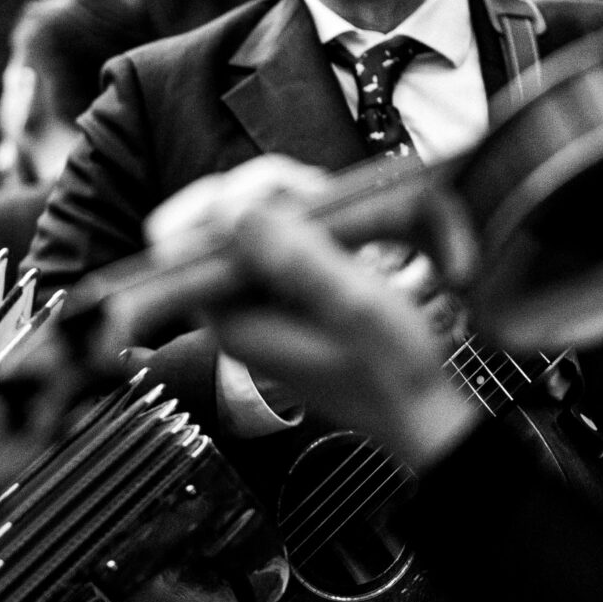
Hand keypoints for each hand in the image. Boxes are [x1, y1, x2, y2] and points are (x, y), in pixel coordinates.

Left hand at [143, 158, 477, 470]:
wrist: (420, 411)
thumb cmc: (394, 375)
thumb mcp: (354, 308)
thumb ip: (296, 259)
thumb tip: (236, 213)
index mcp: (235, 322)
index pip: (182, 247)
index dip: (220, 203)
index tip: (272, 190)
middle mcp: (237, 311)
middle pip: (215, 226)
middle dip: (262, 195)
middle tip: (317, 191)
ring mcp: (261, 302)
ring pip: (250, 226)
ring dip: (291, 204)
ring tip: (340, 206)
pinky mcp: (287, 295)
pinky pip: (280, 241)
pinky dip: (308, 222)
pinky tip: (343, 223)